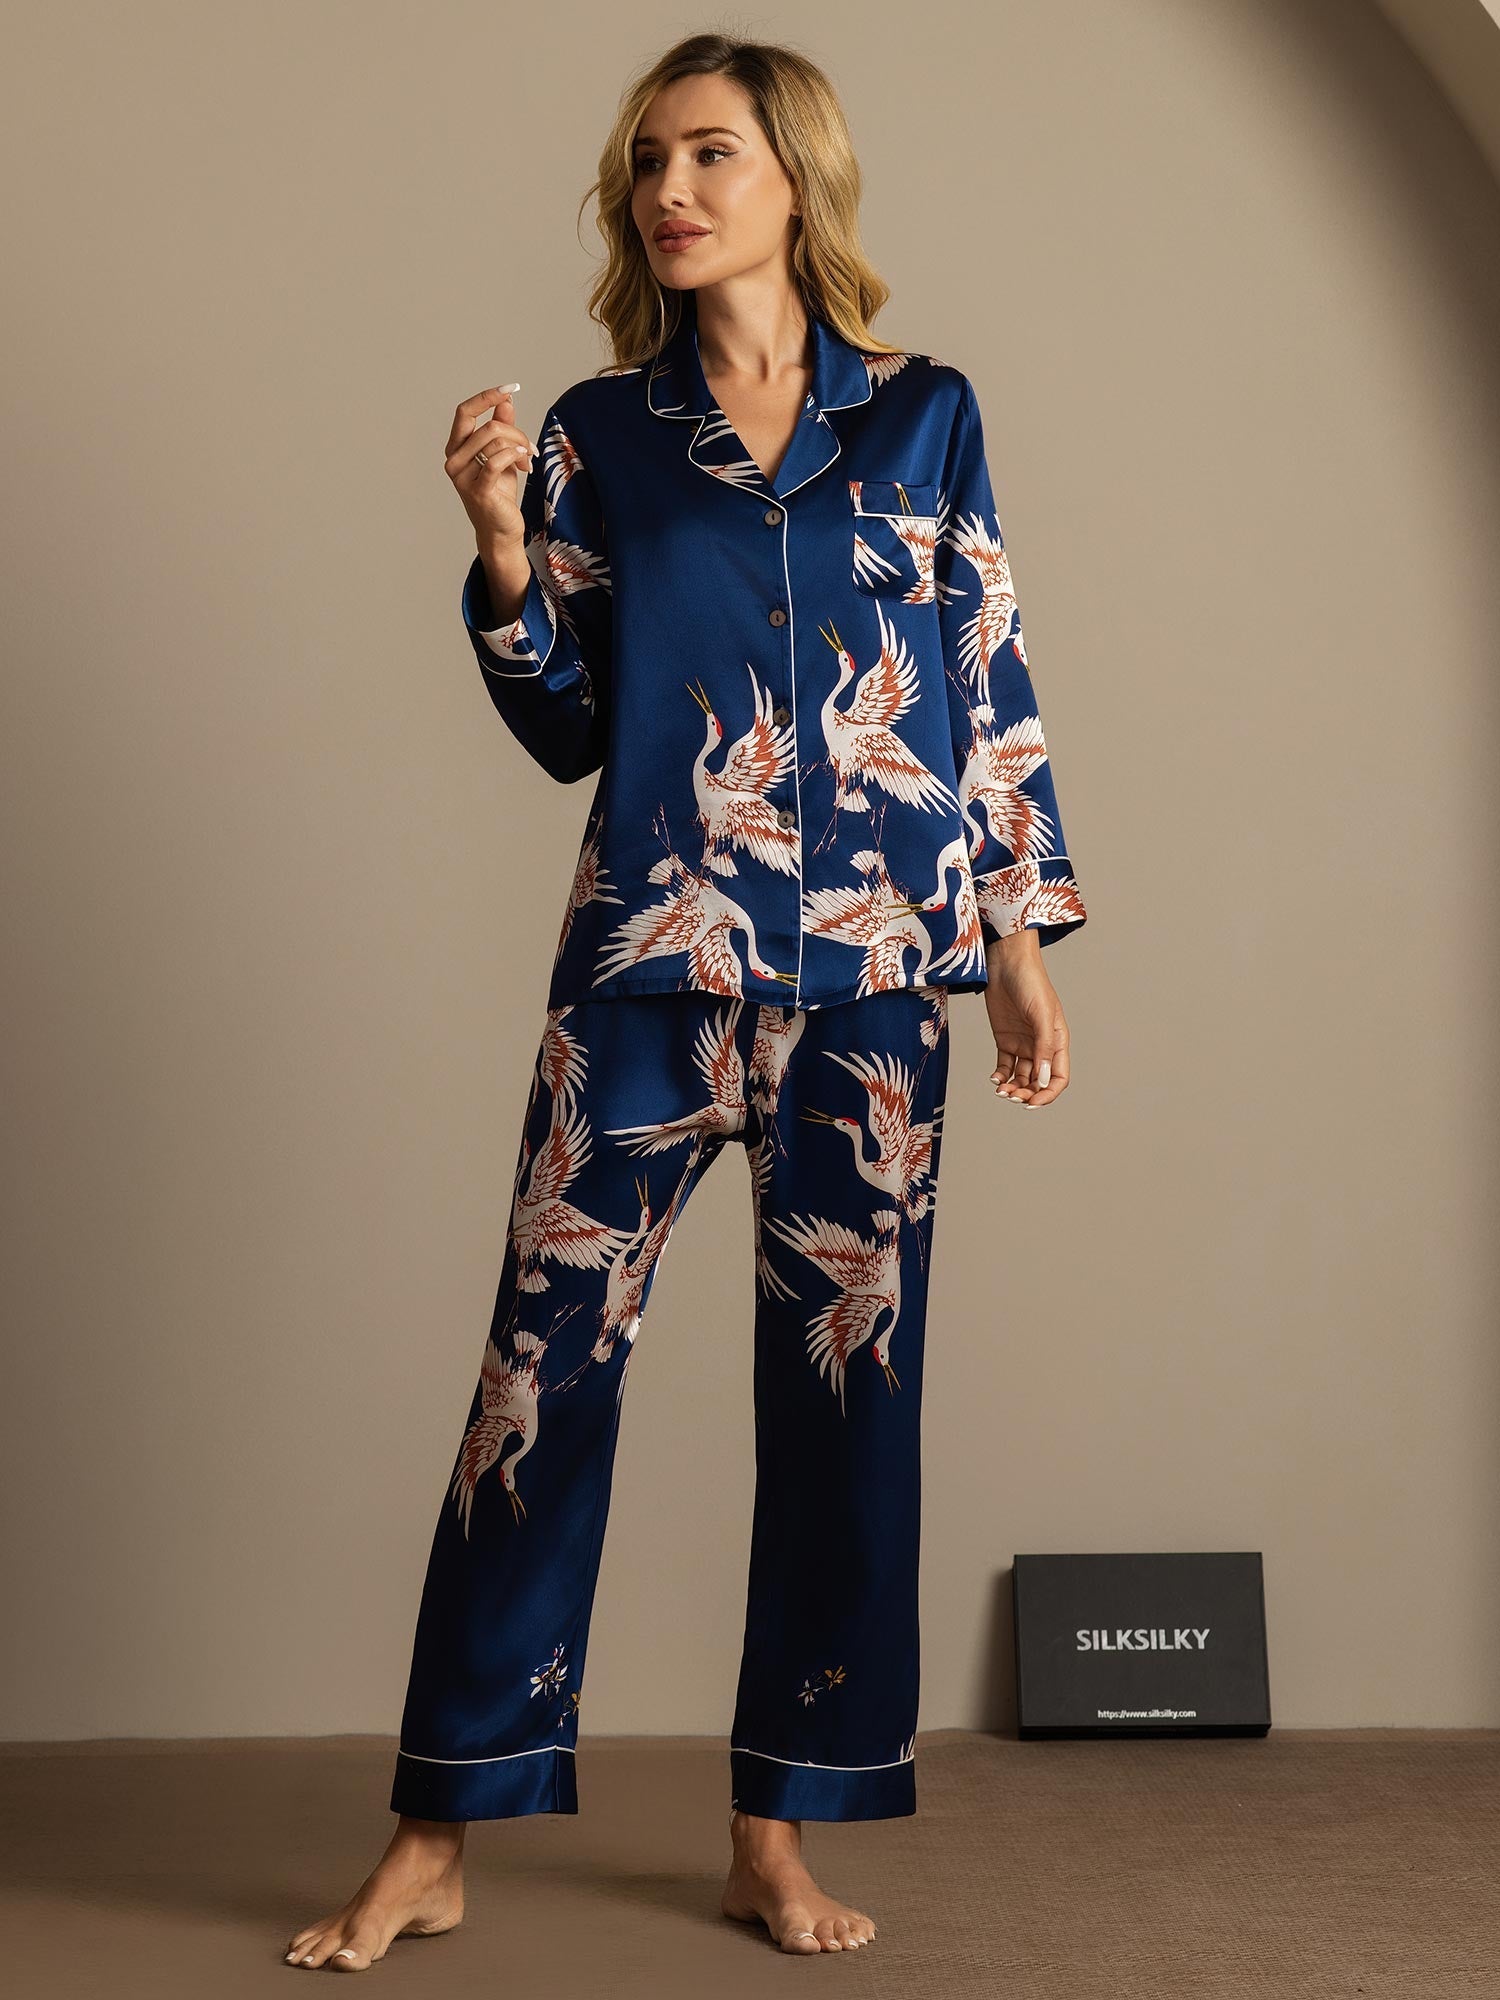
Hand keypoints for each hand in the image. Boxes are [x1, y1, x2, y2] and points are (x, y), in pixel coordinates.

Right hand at [444, 383, 536, 546]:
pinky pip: (498, 460)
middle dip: (515, 432)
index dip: (487, 397)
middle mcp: (454, 460)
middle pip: (488, 426)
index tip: (510, 388)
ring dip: (520, 446)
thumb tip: (505, 400)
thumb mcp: (502, 455)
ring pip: (496, 441)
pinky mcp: (478, 490)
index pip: (465, 412)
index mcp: (456, 448)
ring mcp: (462, 477)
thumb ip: (501, 428)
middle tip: (530, 447)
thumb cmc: (499, 493)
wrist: (501, 529)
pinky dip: (516, 456)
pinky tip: (525, 464)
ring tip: (529, 460)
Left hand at [983, 929, 1070, 1107]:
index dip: (1049, 1093)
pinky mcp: (1004, 1040)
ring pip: (1020, 1077)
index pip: (1059, 1077)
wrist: (1006, 963)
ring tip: (1001, 1090)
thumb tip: (1044, 1079)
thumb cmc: (1031, 983)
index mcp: (1058, 1042)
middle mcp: (1041, 1046)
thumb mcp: (1041, 1015)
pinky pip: (1005, 1066)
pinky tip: (995, 1079)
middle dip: (1027, 1093)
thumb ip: (1043, 1047)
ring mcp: (1023, 1044)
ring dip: (1013, 1088)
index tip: (1033, 1102)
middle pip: (1038, 1081)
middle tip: (1012, 1097)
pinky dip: (1000, 1076)